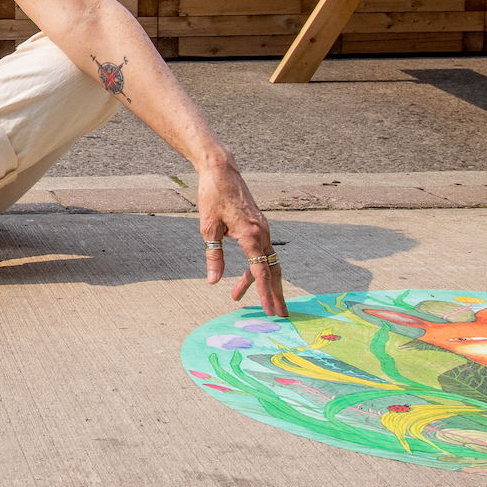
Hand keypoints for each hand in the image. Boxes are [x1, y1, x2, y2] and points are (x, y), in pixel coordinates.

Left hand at [195, 164, 286, 317]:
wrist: (221, 172)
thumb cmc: (213, 197)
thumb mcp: (208, 228)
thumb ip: (214, 256)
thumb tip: (214, 281)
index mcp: (250, 235)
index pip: (261, 272)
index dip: (265, 294)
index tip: (270, 312)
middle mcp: (262, 233)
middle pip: (273, 270)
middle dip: (275, 294)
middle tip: (278, 315)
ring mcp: (263, 229)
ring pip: (267, 262)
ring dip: (259, 282)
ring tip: (238, 297)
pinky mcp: (259, 226)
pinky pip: (263, 252)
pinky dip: (258, 267)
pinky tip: (244, 276)